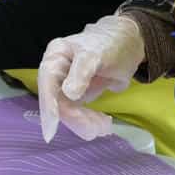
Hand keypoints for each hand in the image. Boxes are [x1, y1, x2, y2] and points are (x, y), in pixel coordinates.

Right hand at [37, 15, 144, 142]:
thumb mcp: (95, 55)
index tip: (52, 125)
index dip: (48, 104)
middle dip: (73, 117)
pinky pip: (78, 112)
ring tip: (104, 127)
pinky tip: (104, 123)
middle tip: (94, 130)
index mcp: (55, 56)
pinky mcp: (78, 95)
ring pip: (67, 109)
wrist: (127, 45)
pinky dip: (88, 121)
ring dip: (83, 122)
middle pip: (56, 100)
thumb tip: (68, 94)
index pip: (47, 82)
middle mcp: (56, 71)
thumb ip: (81, 72)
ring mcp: (66, 84)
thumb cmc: (109, 44)